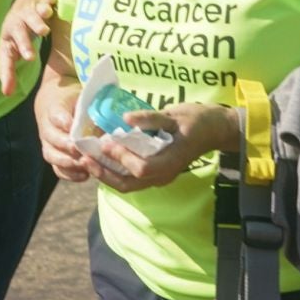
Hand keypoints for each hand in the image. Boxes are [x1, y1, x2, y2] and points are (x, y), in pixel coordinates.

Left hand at [0, 0, 53, 96]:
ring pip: (31, 16)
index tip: (9, 88)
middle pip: (17, 33)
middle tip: (30, 58)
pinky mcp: (39, 3)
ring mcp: (27, 13)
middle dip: (24, 44)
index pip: (5, 56)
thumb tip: (6, 93)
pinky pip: (43, 1)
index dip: (7, 71)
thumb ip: (9, 72)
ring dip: (36, 21)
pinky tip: (53, 1)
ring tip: (44, 30)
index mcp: (7, 40)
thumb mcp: (11, 51)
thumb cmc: (17, 34)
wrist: (23, 5)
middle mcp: (16, 25)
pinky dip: (47, 2)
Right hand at [33, 69, 94, 182]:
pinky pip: (57, 168)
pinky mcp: (54, 155)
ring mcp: (49, 143)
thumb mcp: (80, 96)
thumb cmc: (72, 100)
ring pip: (51, 155)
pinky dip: (69, 174)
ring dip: (66, 162)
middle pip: (51, 138)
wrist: (54, 103)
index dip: (62, 121)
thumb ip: (90, 106)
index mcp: (54, 109)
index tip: (71, 125)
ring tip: (82, 165)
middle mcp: (47, 128)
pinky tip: (84, 175)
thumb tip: (110, 120)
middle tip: (78, 149)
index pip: (54, 115)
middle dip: (64, 145)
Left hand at [87, 103, 237, 193]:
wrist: (215, 130)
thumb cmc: (197, 121)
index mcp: (171, 162)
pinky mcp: (155, 173)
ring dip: (106, 175)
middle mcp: (163, 175)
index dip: (121, 158)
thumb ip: (151, 118)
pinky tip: (102, 159)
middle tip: (84, 158)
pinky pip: (131, 178)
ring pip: (128, 184)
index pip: (141, 168)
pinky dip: (114, 172)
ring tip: (87, 160)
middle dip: (104, 173)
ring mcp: (160, 176)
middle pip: (129, 184)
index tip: (105, 142)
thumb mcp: (176, 115)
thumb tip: (126, 118)